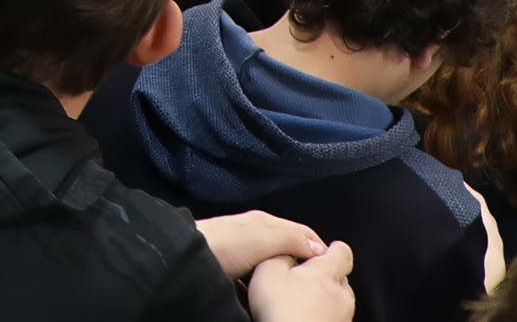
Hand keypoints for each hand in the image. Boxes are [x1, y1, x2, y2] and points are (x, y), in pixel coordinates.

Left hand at [200, 213, 327, 282]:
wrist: (184, 255)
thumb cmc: (223, 244)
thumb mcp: (261, 239)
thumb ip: (290, 240)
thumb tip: (319, 247)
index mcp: (263, 221)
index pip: (300, 230)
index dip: (318, 246)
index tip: (331, 266)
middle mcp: (253, 232)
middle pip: (286, 247)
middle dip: (301, 261)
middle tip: (314, 281)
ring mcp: (241, 250)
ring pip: (271, 263)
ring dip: (282, 274)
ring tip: (293, 289)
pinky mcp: (231, 267)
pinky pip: (254, 276)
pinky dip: (263, 283)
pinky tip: (267, 294)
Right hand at [244, 243, 353, 321]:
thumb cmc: (284, 311)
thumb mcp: (268, 271)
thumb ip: (280, 255)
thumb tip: (286, 252)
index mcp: (326, 272)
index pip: (342, 252)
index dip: (332, 248)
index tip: (320, 250)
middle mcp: (341, 294)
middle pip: (340, 278)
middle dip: (323, 277)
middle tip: (301, 280)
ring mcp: (343, 317)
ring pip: (337, 301)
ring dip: (322, 300)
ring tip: (299, 304)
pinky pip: (332, 319)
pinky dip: (320, 317)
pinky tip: (302, 319)